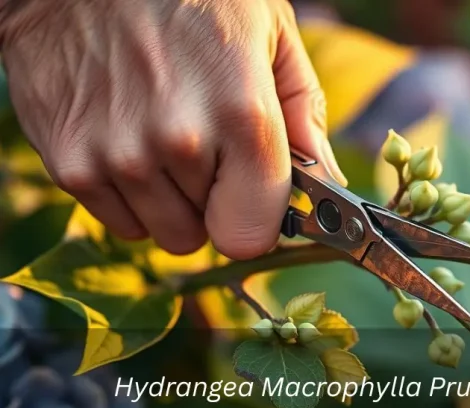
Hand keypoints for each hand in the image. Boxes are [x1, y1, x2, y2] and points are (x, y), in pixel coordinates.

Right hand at [0, 0, 345, 258]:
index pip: (250, 236)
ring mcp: (115, 155)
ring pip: (162, 233)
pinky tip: (129, 139)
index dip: (257, 220)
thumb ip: (303, 116)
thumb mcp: (270, 33)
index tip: (254, 196)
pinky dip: (129, 194)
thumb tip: (326, 182)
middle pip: (206, 235)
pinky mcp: (67, 161)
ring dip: (171, 200)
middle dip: (213, 201)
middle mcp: (176, 141)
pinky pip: (118, 221)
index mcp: (241, 112)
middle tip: (206, 146)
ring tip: (165, 137)